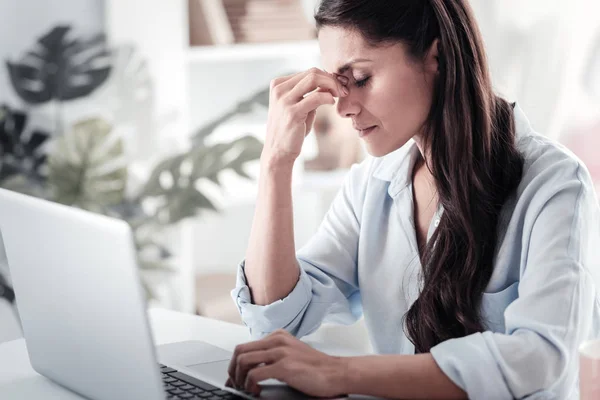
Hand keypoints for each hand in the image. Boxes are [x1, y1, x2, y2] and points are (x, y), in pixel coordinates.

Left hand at [226, 330, 347, 397]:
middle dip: (233, 370)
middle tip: (235, 384)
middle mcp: (277, 340)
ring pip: (244, 361)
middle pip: (240, 351)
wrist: (336, 372)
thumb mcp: (291, 354)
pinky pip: (255, 374)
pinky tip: (256, 391)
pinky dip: (250, 385)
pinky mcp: (284, 366)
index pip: (246, 346)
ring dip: (239, 378)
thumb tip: (252, 369)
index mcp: (278, 336)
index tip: (233, 378)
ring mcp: (281, 352)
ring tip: (246, 389)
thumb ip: (273, 356)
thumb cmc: (316, 367)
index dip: (235, 364)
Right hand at [262, 68, 348, 165]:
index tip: (339, 86)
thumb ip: (310, 93)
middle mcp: (279, 89)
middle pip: (312, 73)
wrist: (278, 152)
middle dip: (332, 79)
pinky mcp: (292, 112)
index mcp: (278, 85)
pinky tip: (332, 103)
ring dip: (332, 85)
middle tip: (343, 90)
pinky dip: (328, 97)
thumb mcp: (299, 107)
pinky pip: (316, 97)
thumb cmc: (291, 130)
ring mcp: (284, 100)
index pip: (308, 72)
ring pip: (313, 79)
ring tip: (341, 94)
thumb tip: (330, 82)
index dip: (327, 77)